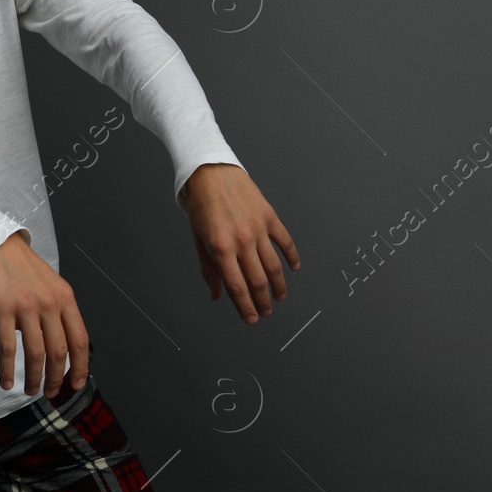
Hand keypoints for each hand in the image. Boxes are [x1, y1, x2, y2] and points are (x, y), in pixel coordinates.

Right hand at [0, 230, 89, 397]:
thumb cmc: (22, 268)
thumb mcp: (51, 285)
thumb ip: (59, 312)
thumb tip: (64, 347)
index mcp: (65, 298)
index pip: (80, 340)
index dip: (80, 366)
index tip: (76, 384)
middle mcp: (49, 303)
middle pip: (58, 352)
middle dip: (56, 378)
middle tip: (51, 393)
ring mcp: (25, 307)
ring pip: (35, 354)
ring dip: (34, 378)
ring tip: (30, 391)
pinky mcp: (1, 309)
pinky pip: (6, 348)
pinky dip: (6, 370)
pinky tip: (6, 383)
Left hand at [182, 164, 299, 323]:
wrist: (211, 172)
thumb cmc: (201, 205)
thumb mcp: (198, 239)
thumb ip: (209, 269)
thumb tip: (217, 295)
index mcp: (220, 248)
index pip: (236, 287)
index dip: (245, 308)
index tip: (250, 319)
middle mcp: (241, 240)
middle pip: (258, 281)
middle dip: (263, 302)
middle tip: (265, 312)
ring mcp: (258, 228)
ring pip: (274, 266)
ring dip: (278, 286)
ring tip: (279, 297)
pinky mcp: (269, 216)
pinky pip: (285, 241)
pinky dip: (292, 257)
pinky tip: (293, 268)